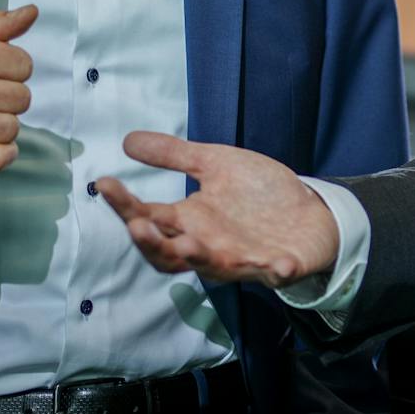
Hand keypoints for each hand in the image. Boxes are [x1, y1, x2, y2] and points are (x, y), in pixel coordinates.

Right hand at [98, 133, 340, 286]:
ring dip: (200, 258)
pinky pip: (274, 273)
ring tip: (188, 244)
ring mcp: (243, 258)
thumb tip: (127, 139)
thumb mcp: (216, 164)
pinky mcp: (278, 265)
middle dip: (153, 243)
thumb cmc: (257, 193)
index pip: (149, 217)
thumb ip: (175, 156)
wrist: (309, 211)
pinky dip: (276, 271)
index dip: (126, 205)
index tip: (105, 183)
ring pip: (214, 267)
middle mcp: (209, 245)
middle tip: (137, 226)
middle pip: (170, 253)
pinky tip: (280, 266)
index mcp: (191, 221)